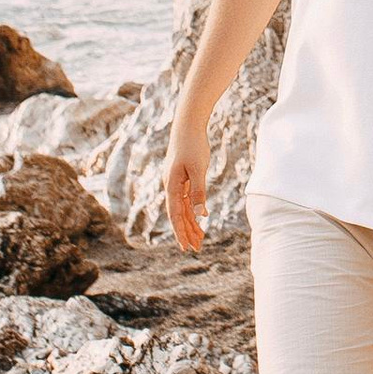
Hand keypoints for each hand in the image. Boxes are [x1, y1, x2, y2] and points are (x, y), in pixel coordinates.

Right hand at [163, 117, 210, 253]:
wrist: (188, 125)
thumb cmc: (193, 145)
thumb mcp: (198, 169)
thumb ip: (198, 192)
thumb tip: (200, 215)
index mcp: (172, 186)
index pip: (175, 215)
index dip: (180, 232)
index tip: (186, 247)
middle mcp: (171, 186)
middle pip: (178, 214)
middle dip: (187, 232)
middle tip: (196, 248)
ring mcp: (176, 182)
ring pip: (183, 207)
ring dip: (191, 223)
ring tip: (200, 238)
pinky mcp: (183, 177)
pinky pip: (187, 198)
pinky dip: (193, 209)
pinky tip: (199, 217)